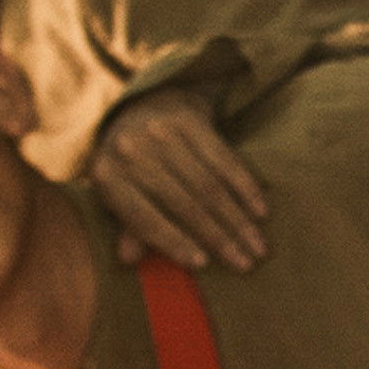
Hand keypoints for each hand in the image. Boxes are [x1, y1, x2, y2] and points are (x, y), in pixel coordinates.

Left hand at [88, 88, 270, 269]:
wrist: (146, 104)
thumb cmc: (131, 162)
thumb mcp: (119, 192)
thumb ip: (127, 225)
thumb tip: (129, 260)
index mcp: (106, 176)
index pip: (143, 218)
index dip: (173, 243)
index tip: (203, 264)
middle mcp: (131, 152)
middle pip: (183, 204)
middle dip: (218, 238)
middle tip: (245, 263)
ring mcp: (161, 134)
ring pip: (208, 186)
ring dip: (238, 220)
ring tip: (257, 246)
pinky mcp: (190, 121)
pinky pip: (224, 161)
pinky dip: (246, 188)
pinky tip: (261, 210)